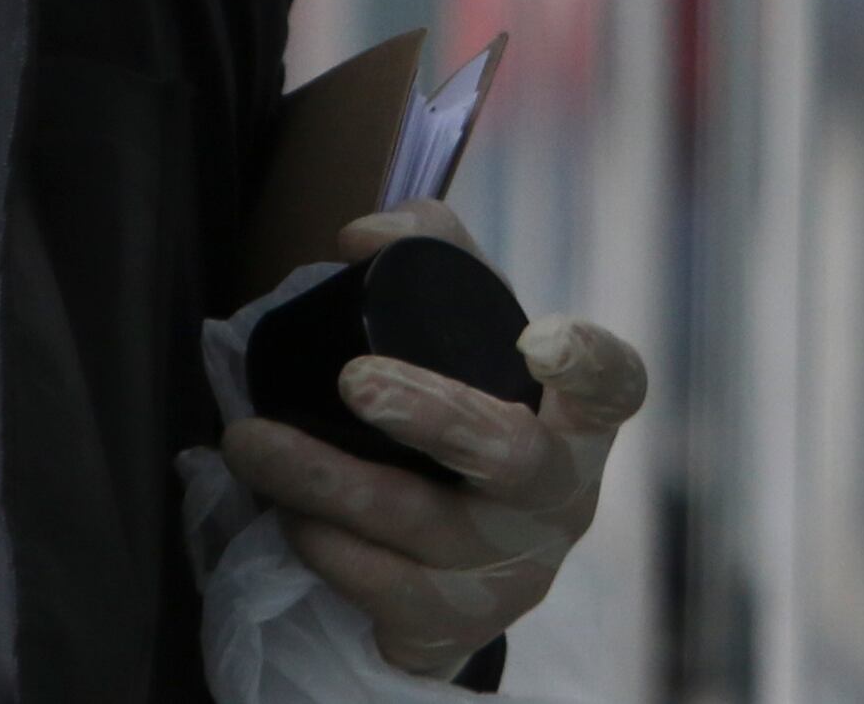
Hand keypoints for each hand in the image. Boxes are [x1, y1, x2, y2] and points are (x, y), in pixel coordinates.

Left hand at [216, 202, 653, 677]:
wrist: (463, 574)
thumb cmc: (470, 424)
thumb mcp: (467, 338)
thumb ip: (429, 252)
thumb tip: (358, 238)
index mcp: (575, 426)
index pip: (613, 388)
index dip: (589, 365)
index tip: (540, 337)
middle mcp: (554, 501)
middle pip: (510, 457)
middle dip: (432, 415)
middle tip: (355, 381)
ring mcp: (505, 572)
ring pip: (414, 523)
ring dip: (321, 478)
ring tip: (250, 440)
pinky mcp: (450, 624)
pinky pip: (376, 586)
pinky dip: (319, 542)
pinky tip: (286, 513)